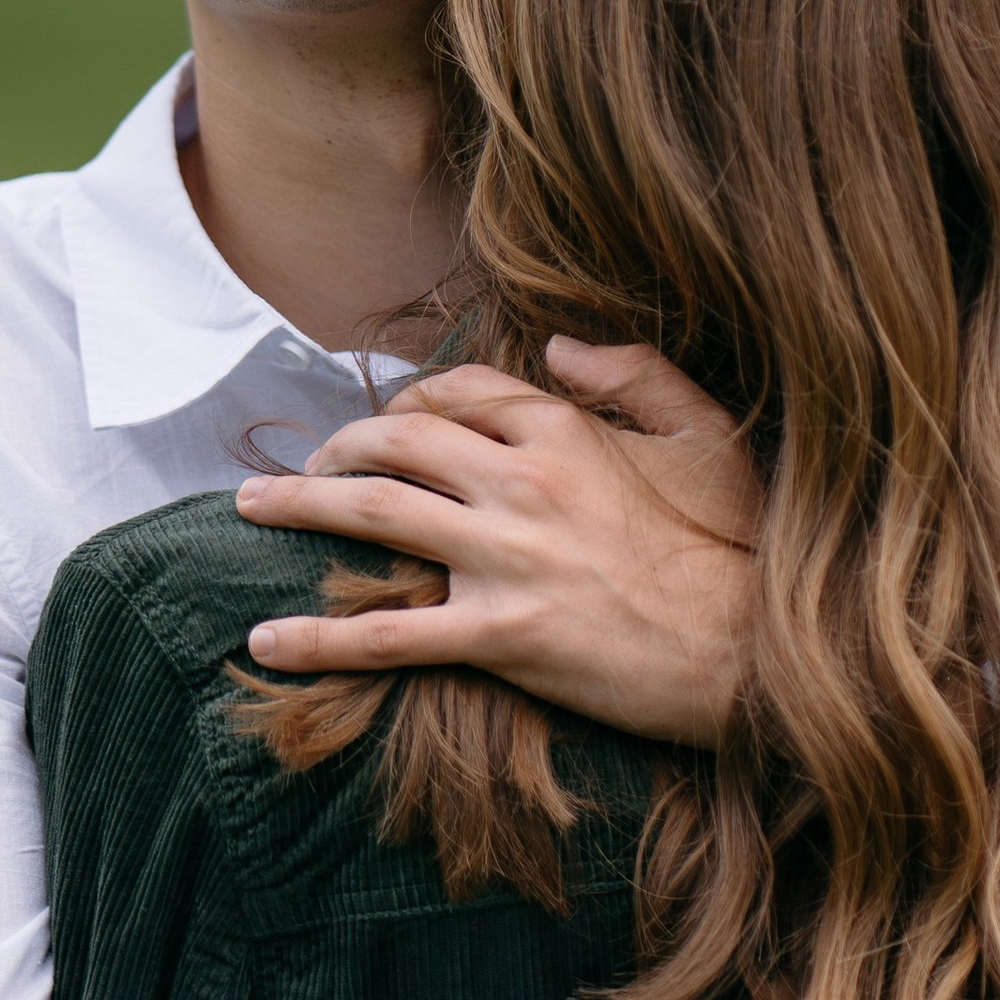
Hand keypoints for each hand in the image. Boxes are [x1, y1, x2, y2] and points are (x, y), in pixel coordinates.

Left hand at [235, 343, 761, 746]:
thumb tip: (560, 344)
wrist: (750, 655)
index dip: (412, 396)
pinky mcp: (500, 637)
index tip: (390, 418)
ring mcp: (507, 560)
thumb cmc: (735, 549)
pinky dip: (317, 638)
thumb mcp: (706, 437)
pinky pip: (387, 635)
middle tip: (306, 464)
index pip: (462, 390)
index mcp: (568, 432)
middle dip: (337, 444)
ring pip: (375, 513)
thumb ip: (637, 375)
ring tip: (249, 507)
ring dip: (300, 505)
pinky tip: (265, 639)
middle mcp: (525, 484)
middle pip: (398, 439)